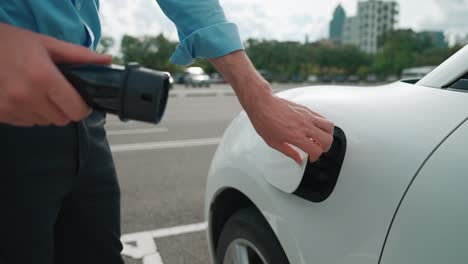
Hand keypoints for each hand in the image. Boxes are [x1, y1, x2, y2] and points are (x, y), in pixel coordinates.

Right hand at [0, 23, 111, 126]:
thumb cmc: (12, 43)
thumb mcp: (48, 44)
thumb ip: (80, 56)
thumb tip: (107, 60)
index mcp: (43, 77)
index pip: (76, 110)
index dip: (83, 107)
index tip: (81, 100)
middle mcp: (26, 96)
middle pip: (63, 120)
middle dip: (66, 109)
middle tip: (59, 93)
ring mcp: (10, 107)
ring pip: (45, 122)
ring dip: (47, 112)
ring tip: (38, 92)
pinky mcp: (0, 114)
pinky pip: (27, 123)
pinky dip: (30, 114)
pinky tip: (24, 97)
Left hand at [209, 51, 333, 163]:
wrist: (262, 103)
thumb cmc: (264, 121)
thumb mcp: (273, 142)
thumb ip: (289, 152)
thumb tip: (298, 160)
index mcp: (296, 136)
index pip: (316, 150)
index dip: (315, 158)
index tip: (311, 158)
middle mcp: (304, 126)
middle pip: (327, 139)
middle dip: (326, 148)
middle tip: (319, 149)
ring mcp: (307, 116)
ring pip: (329, 126)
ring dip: (328, 135)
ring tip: (320, 139)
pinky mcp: (306, 109)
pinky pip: (322, 117)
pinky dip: (323, 125)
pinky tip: (315, 128)